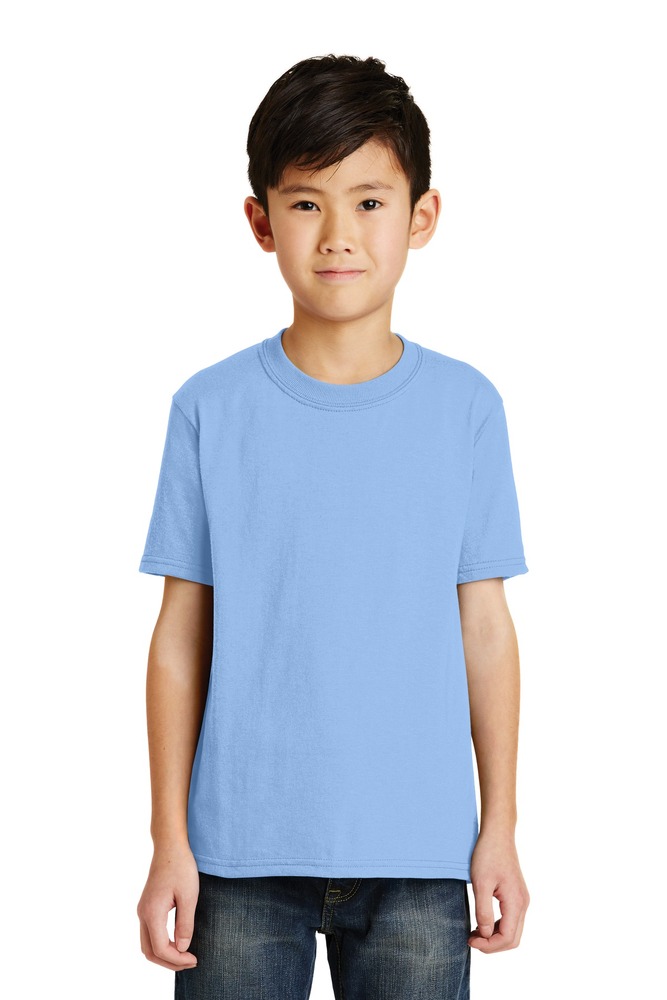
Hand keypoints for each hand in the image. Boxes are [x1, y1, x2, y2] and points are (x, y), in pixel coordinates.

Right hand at [137, 844, 199, 970]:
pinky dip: (161, 945)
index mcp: (152, 912)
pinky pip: (149, 934)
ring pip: (147, 944)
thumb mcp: (189, 896)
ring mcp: (143, 910)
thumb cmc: (181, 867)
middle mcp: (143, 914)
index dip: (177, 959)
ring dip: (164, 955)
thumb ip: (185, 924)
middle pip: (150, 951)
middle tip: (191, 962)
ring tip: (185, 956)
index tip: (194, 959)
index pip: (161, 948)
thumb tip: (182, 948)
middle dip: (169, 962)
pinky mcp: (147, 907)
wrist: (170, 846)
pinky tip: (177, 943)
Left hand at [467, 831, 529, 952]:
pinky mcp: (516, 895)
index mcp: (516, 902)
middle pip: (513, 938)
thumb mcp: (481, 883)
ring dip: (495, 937)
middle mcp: (523, 903)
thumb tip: (485, 934)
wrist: (497, 834)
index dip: (489, 945)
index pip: (507, 938)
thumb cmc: (488, 854)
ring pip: (512, 930)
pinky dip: (498, 927)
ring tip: (474, 933)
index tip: (470, 941)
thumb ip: (483, 911)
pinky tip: (482, 922)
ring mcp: (521, 899)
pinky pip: (510, 919)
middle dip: (492, 945)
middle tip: (471, 940)